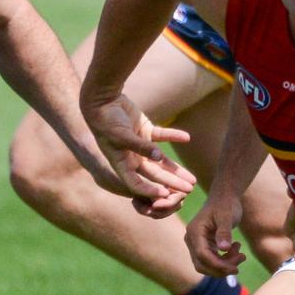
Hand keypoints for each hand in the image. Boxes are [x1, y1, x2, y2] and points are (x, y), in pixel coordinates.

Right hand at [80, 93, 195, 215]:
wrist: (102, 100)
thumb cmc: (106, 120)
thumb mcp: (122, 136)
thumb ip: (140, 146)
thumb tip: (158, 156)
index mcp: (121, 163)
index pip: (136, 183)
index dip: (150, 190)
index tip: (167, 195)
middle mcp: (131, 157)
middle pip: (154, 174)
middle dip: (172, 182)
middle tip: (189, 190)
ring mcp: (139, 145)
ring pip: (161, 161)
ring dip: (176, 169)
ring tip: (192, 179)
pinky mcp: (145, 131)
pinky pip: (162, 136)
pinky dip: (174, 136)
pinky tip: (186, 137)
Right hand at [186, 195, 245, 276]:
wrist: (224, 198)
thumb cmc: (226, 204)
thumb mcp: (227, 216)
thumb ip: (224, 232)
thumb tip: (223, 249)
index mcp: (194, 232)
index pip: (202, 255)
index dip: (218, 265)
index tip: (235, 268)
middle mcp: (192, 239)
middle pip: (202, 264)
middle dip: (222, 267)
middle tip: (242, 259)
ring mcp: (197, 244)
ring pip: (208, 265)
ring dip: (225, 264)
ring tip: (241, 254)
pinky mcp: (204, 246)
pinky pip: (213, 260)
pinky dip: (225, 260)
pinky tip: (236, 249)